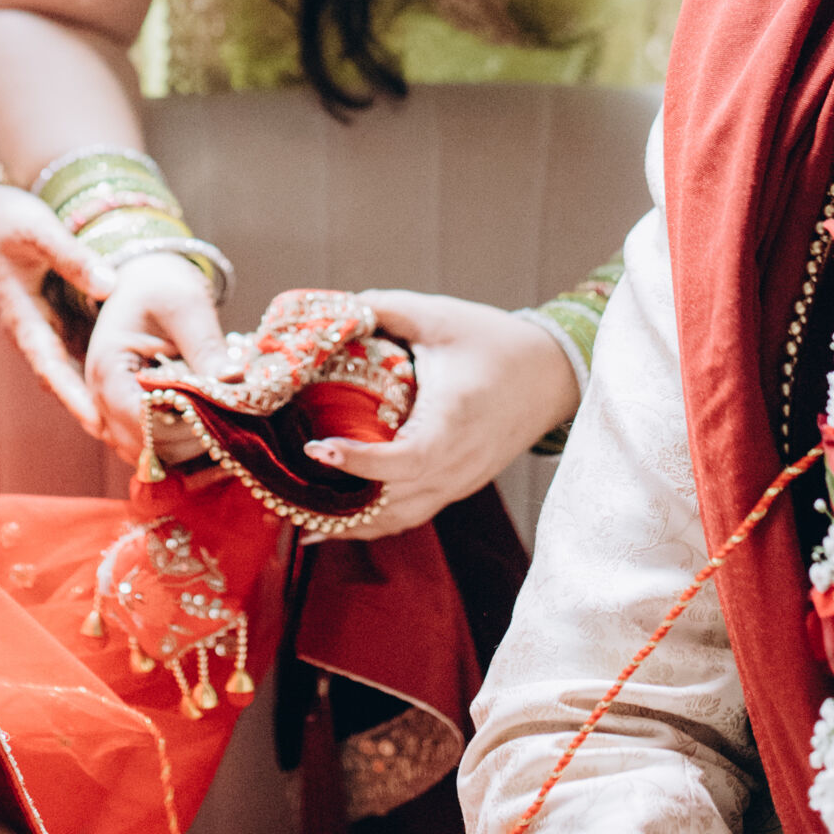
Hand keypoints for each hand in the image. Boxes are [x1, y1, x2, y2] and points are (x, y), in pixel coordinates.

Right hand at [0, 184, 115, 437]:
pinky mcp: (57, 325)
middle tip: (132, 442)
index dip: (75, 398)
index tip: (100, 423)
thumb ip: (72, 257)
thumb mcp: (38, 231)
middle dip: (95, 414)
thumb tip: (108, 284)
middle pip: (66, 385)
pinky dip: (103, 376)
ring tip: (141, 428)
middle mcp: (34, 335)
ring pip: (75, 376)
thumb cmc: (5, 223)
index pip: (50, 368)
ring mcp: (45, 332)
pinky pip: (81, 357)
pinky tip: (137, 386)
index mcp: (24, 319)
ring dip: (102, 402)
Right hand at [85, 250, 227, 463]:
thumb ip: (205, 344)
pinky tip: (212, 437)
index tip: (219, 416)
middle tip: (231, 428)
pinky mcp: (129, 416)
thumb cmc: (161, 286)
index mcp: (107, 366)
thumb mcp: (186, 306)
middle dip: (186, 442)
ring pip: (145, 455)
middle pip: (140, 444)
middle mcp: (100, 396)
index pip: (137, 417)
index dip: (178, 425)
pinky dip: (179, 450)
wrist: (146, 283)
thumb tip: (234, 380)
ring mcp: (111, 410)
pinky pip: (151, 449)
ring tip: (225, 434)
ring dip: (183, 452)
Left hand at [302, 291, 578, 534]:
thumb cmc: (494, 342)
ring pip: (399, 518)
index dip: (361, 462)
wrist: (551, 374)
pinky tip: (329, 524)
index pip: (407, 459)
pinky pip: (409, 516)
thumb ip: (384, 309)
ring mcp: (458, 481)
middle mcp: (458, 462)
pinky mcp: (456, 486)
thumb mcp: (438, 316)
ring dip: (349, 521)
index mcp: (454, 419)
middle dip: (339, 503)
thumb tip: (330, 310)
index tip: (317, 448)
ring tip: (295, 512)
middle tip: (283, 489)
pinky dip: (370, 522)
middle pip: (394, 502)